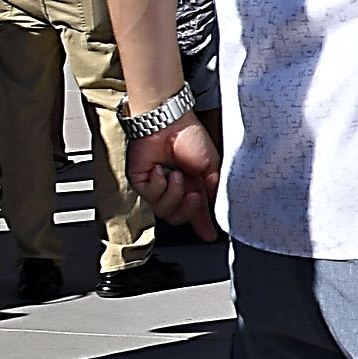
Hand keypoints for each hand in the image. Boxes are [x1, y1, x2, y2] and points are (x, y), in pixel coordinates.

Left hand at [128, 117, 224, 237]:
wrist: (170, 123)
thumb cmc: (190, 137)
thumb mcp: (212, 165)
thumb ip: (214, 188)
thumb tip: (215, 205)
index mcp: (194, 184)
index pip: (197, 211)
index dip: (203, 224)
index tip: (209, 235)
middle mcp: (175, 187)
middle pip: (178, 217)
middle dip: (187, 209)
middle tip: (194, 194)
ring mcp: (158, 185)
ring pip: (164, 210)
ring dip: (173, 193)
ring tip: (176, 175)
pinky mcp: (141, 181)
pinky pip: (150, 196)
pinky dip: (159, 184)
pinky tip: (161, 170)